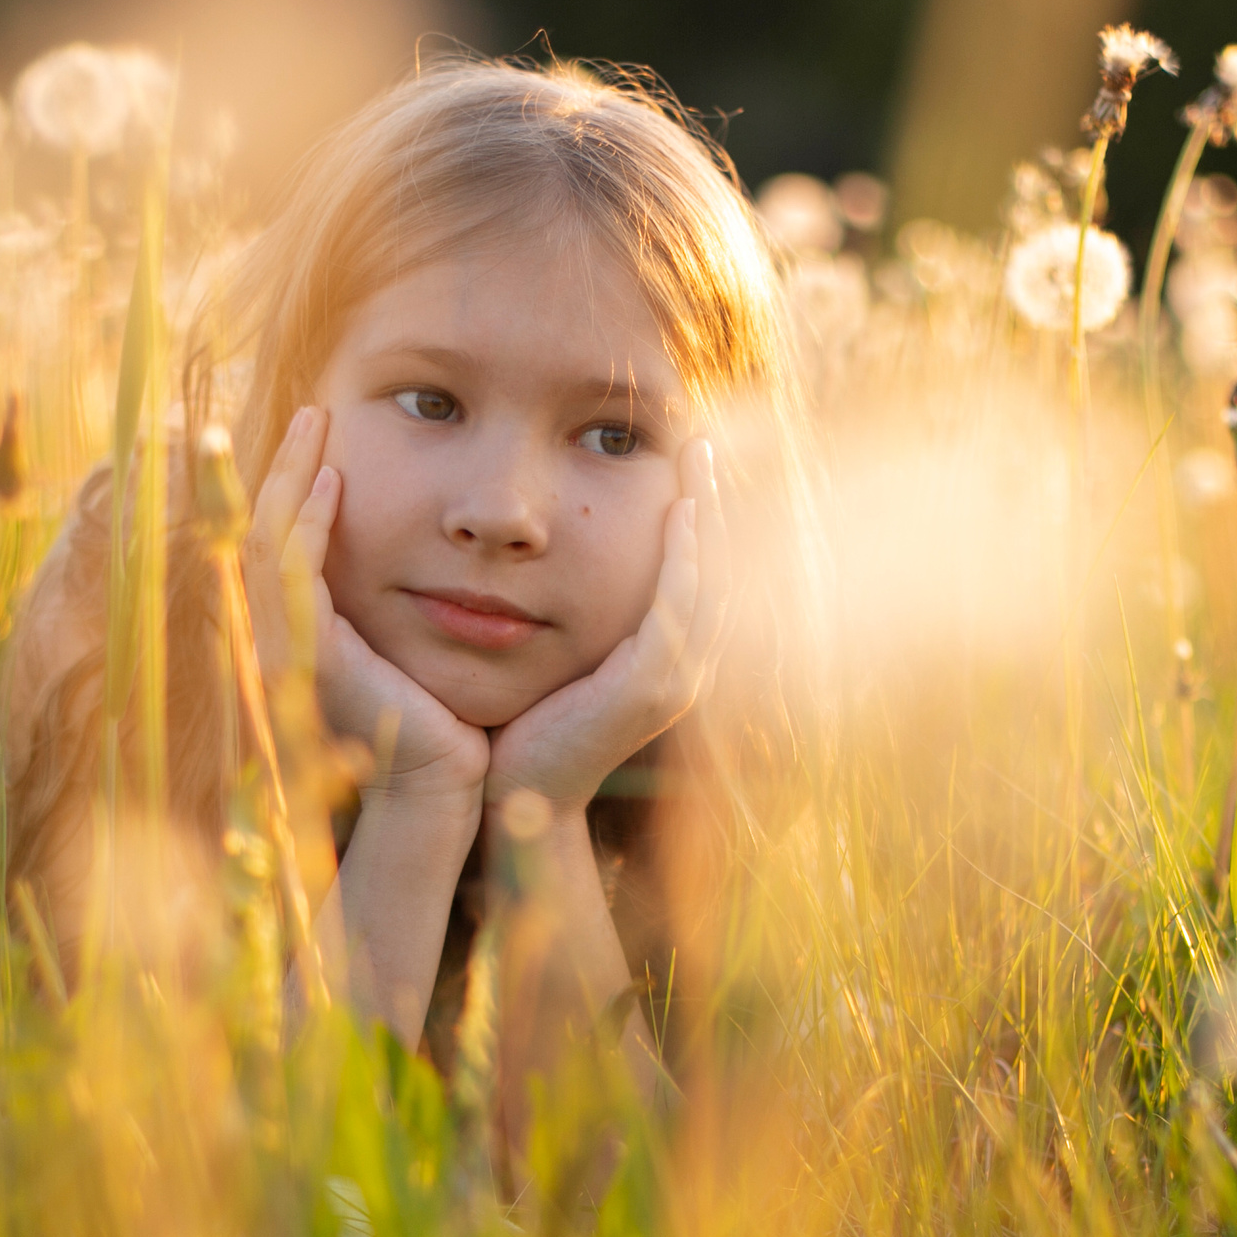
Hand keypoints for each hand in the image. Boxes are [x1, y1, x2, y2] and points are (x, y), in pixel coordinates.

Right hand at [243, 406, 488, 808]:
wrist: (442, 791)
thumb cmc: (442, 724)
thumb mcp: (414, 647)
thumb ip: (398, 605)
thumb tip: (425, 554)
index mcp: (302, 635)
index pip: (280, 543)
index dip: (294, 484)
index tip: (324, 435)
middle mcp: (282, 638)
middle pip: (262, 529)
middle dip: (286, 465)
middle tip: (314, 410)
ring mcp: (288, 648)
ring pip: (270, 539)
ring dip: (293, 476)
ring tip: (318, 424)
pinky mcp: (311, 656)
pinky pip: (296, 570)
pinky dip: (310, 520)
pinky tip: (336, 482)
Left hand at [486, 437, 729, 819]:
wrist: (518, 793)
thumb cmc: (527, 722)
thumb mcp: (560, 652)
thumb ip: (574, 609)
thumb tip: (554, 551)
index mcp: (667, 658)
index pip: (699, 574)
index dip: (700, 517)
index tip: (686, 460)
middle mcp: (684, 668)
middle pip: (717, 568)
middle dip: (714, 502)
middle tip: (700, 443)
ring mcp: (673, 680)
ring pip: (708, 581)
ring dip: (708, 517)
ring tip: (697, 461)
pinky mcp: (648, 688)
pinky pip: (678, 607)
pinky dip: (684, 558)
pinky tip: (680, 513)